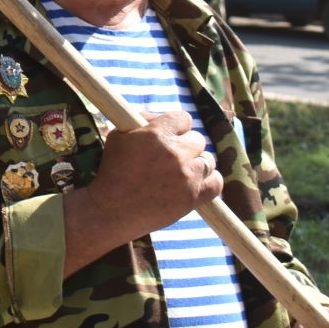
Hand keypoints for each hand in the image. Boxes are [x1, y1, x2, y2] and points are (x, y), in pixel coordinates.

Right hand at [88, 111, 223, 240]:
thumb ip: (141, 122)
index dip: (176, 126)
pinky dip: (209, 180)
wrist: (111, 209)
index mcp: (156, 133)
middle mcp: (175, 152)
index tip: (169, 135)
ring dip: (196, 163)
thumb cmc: (111, 171)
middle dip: (185, 146)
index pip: (183, 118)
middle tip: (171, 156)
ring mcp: (187, 175)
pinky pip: (217, 182)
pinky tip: (197, 181)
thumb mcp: (118, 136)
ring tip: (181, 171)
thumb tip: (157, 118)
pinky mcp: (194, 196)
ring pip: (208, 160)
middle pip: (197, 139)